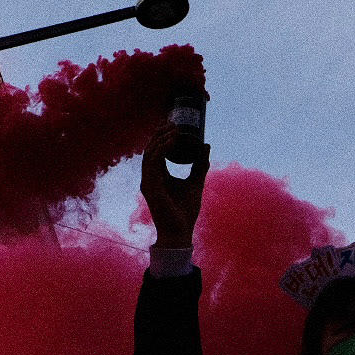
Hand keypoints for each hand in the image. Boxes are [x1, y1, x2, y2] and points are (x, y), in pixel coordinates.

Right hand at [138, 124, 209, 248]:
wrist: (180, 231)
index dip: (161, 135)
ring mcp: (148, 182)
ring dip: (161, 139)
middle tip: (173, 122)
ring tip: (174, 130)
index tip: (172, 123)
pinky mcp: (150, 187)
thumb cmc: (185, 211)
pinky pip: (152, 164)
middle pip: (150, 149)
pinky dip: (161, 150)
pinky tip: (171, 141)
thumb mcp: (196, 182)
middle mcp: (150, 177)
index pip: (156, 151)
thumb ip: (200, 165)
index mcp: (158, 176)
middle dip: (160, 133)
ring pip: (149, 153)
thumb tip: (206, 145)